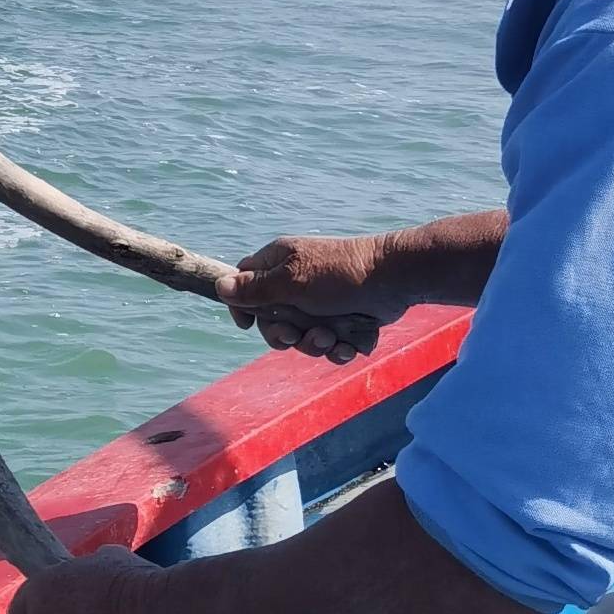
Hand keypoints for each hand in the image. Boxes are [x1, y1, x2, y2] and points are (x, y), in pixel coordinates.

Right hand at [215, 233, 414, 362]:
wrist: (394, 281)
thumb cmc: (338, 274)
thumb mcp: (291, 281)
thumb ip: (255, 288)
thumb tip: (220, 287)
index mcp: (278, 264)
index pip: (244, 283)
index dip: (242, 306)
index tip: (248, 325)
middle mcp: (296, 283)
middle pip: (273, 320)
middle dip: (286, 335)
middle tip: (297, 334)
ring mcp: (320, 303)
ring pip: (303, 337)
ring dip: (316, 344)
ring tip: (332, 337)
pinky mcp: (342, 320)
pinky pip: (329, 345)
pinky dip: (338, 349)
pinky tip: (348, 346)